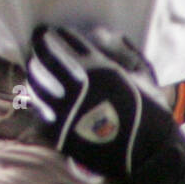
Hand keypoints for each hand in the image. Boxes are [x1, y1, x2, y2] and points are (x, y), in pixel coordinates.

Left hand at [26, 26, 177, 178]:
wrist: (149, 153)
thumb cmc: (150, 110)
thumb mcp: (142, 73)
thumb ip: (121, 50)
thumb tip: (97, 33)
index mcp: (99, 69)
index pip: (68, 41)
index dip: (58, 33)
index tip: (52, 30)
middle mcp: (78, 87)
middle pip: (47, 57)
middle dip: (39, 44)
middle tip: (37, 39)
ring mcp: (66, 111)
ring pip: (37, 83)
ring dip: (35, 71)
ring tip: (35, 66)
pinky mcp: (59, 134)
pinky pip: (38, 111)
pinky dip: (37, 101)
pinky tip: (39, 96)